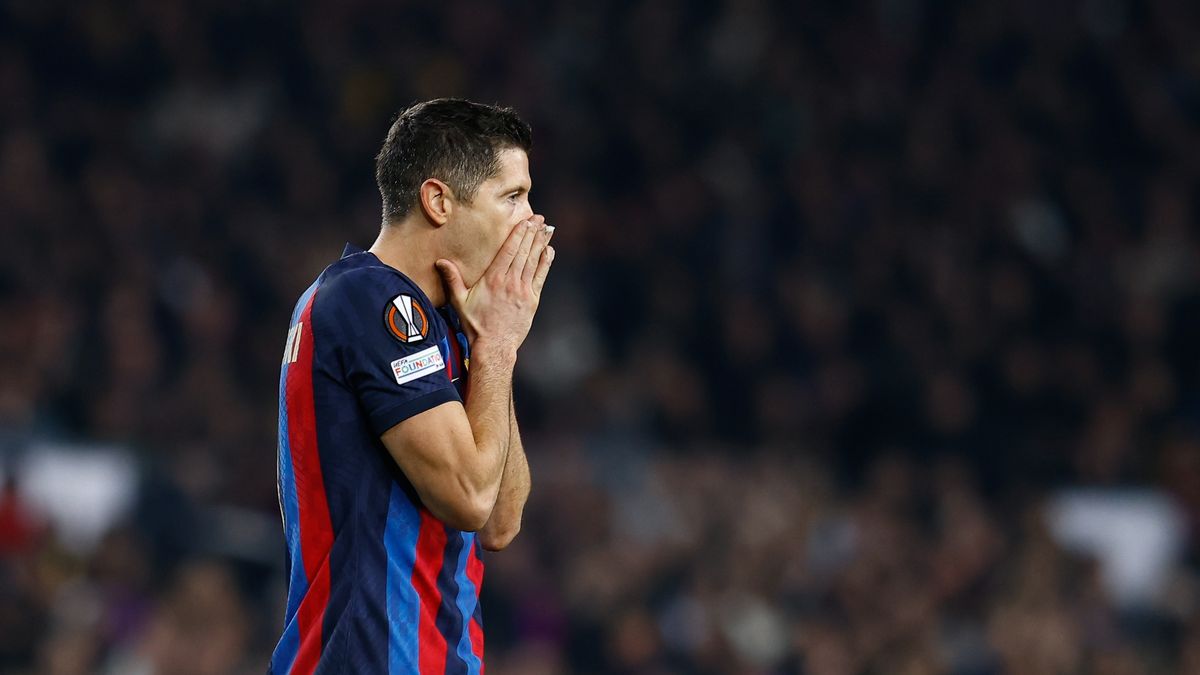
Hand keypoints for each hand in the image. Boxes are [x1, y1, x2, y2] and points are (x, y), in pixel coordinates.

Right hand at [436, 216, 554, 353]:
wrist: (494, 346)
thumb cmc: (475, 325)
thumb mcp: (459, 302)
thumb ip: (452, 280)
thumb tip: (440, 262)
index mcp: (493, 279)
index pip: (509, 250)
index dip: (518, 234)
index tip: (525, 221)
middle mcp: (510, 282)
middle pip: (523, 252)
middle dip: (532, 233)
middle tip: (539, 219)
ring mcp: (523, 291)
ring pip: (533, 262)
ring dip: (540, 244)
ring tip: (546, 229)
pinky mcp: (532, 300)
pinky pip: (541, 277)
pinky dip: (545, 263)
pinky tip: (549, 251)